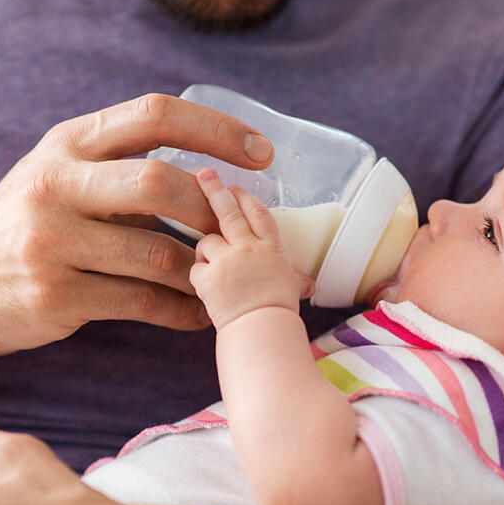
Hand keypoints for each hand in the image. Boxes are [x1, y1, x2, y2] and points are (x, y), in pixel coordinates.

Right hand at [0, 94, 276, 360]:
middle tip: (238, 231)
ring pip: (157, 255)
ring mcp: (51, 243)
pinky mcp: (55, 297)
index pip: (153, 116)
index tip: (260, 153)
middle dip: (210, 210)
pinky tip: (197, 315)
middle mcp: (55, 185)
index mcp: (65, 144)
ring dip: (203, 272)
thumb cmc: (18, 229)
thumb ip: (116, 169)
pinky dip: (181, 312)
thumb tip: (211, 174)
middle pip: (158, 184)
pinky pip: (142, 304)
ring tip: (225, 281)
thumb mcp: (55, 177)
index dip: (216, 129)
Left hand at [189, 168, 311, 328]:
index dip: (247, 198)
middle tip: (205, 174)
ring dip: (207, 249)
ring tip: (214, 265)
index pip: (258, 213)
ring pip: (206, 240)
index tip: (237, 187)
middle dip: (215, 189)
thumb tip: (308, 285)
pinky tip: (208, 287)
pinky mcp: (206, 278)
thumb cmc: (280, 314)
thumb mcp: (291, 289)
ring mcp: (225, 261)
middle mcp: (248, 248)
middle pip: (228, 211)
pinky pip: (195, 268)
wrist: (263, 330)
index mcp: (271, 248)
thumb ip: (294, 280)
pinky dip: (199, 276)